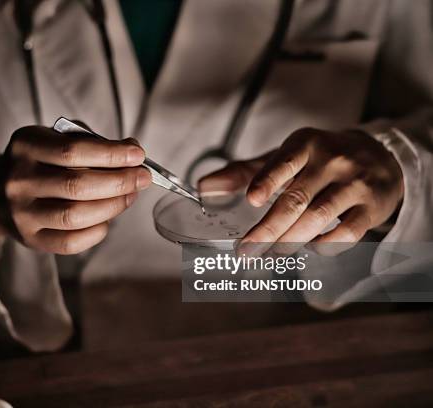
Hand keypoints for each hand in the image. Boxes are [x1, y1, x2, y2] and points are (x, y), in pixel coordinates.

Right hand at [0, 125, 151, 253]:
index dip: (111, 154)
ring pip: (76, 216)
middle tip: (142, 178)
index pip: (73, 151)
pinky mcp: (30, 239)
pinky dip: (98, 231)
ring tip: (130, 195)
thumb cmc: (40, 163)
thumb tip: (131, 150)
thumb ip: (92, 142)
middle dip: (120, 182)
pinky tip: (107, 218)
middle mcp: (18, 181)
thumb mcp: (56, 140)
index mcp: (25, 147)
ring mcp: (22, 213)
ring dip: (113, 206)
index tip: (137, 155)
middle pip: (77, 185)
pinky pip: (71, 242)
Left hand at [199, 128, 403, 254]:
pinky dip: (324, 246)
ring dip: (290, 241)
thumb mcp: (283, 158)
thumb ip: (243, 172)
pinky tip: (310, 248)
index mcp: (305, 144)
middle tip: (246, 249)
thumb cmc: (318, 161)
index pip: (285, 162)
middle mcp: (332, 160)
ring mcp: (355, 183)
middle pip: (296, 199)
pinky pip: (347, 233)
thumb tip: (204, 188)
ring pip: (319, 217)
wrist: (379, 157)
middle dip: (268, 229)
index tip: (252, 199)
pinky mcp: (372, 207)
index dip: (267, 181)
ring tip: (272, 252)